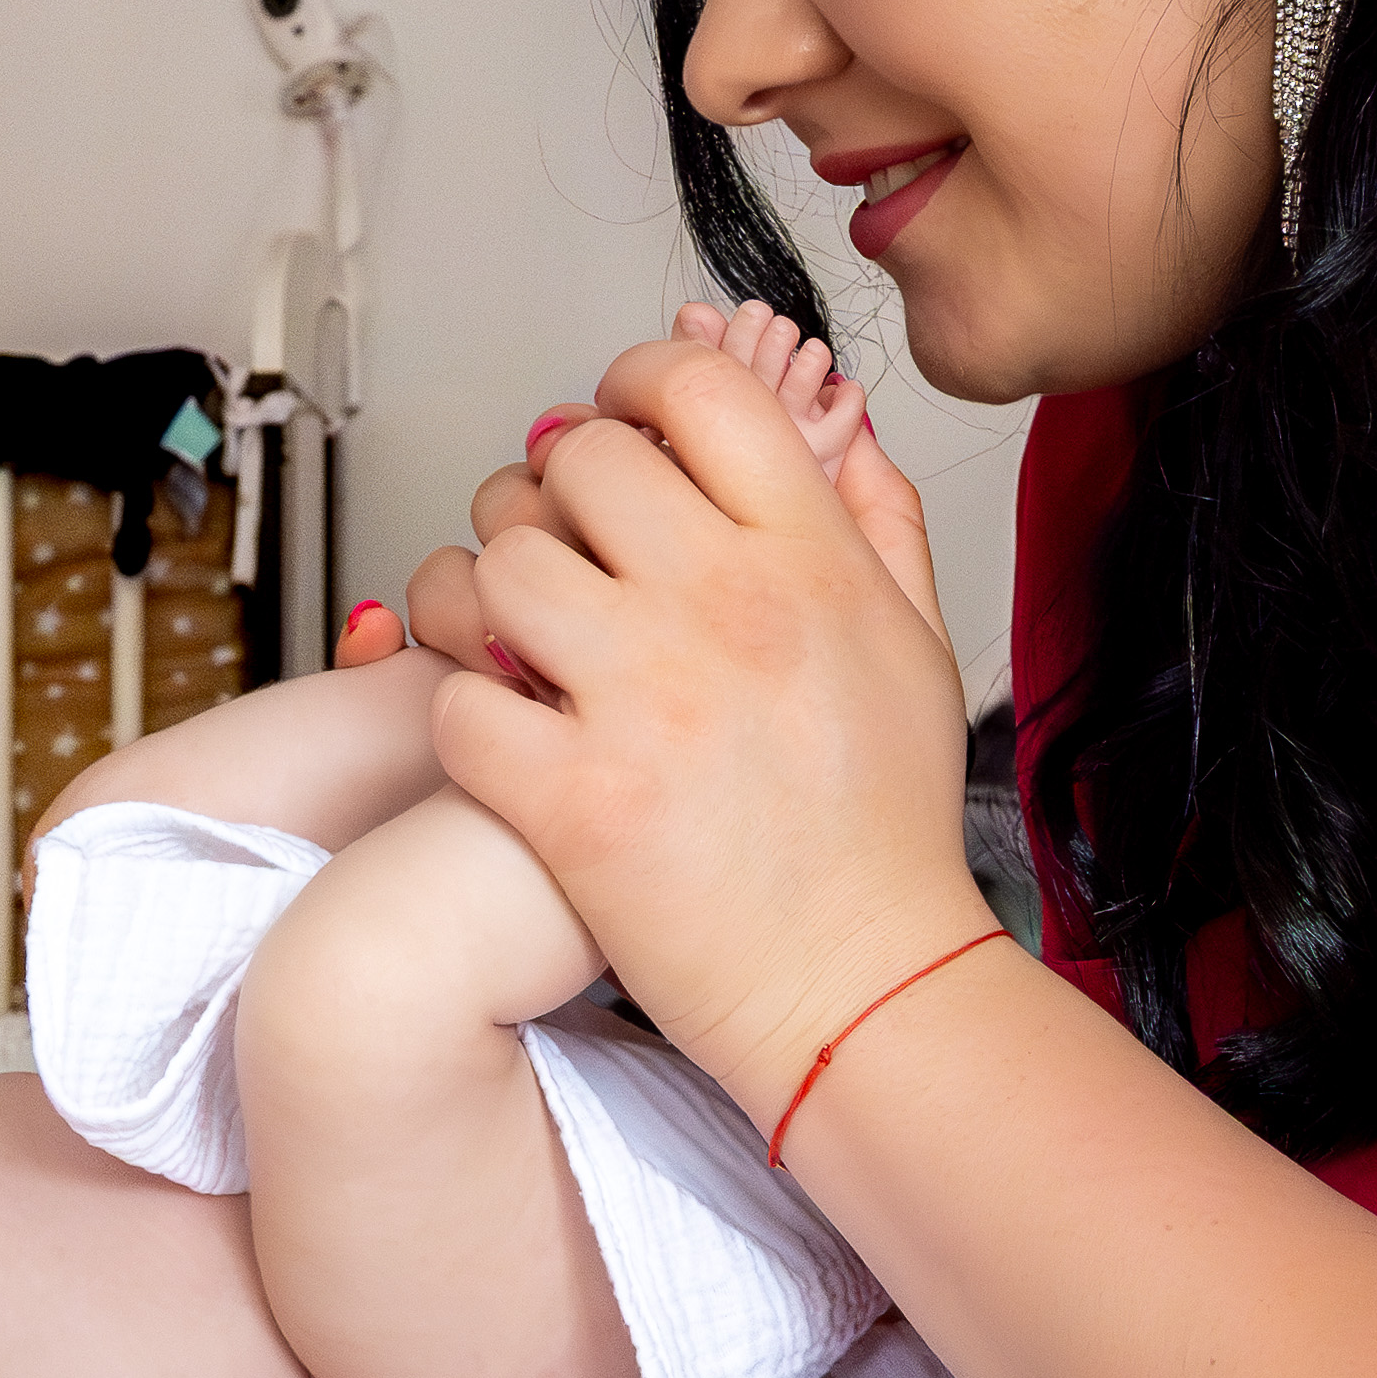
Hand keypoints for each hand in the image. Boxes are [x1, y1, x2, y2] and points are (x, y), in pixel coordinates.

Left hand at [426, 334, 989, 1111]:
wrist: (861, 992)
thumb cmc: (884, 835)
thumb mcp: (917, 646)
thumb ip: (876, 517)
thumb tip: (834, 420)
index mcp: (810, 558)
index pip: (694, 388)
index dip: (633, 385)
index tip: (617, 423)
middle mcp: (725, 608)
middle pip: (576, 461)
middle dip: (551, 496)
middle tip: (558, 551)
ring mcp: (644, 701)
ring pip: (496, 567)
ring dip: (486, 597)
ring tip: (513, 642)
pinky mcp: (573, 799)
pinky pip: (459, 699)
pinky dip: (464, 712)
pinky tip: (505, 734)